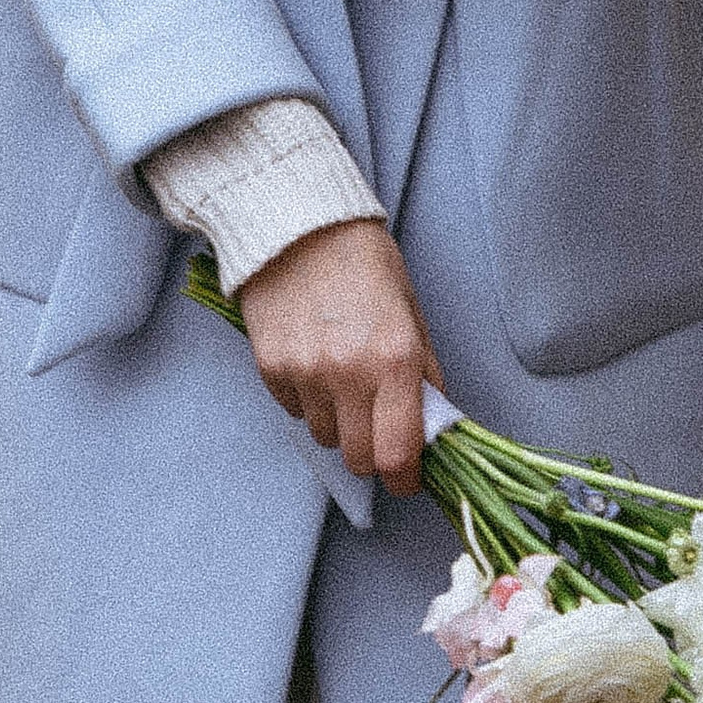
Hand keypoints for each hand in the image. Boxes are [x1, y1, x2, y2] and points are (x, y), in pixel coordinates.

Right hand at [237, 219, 441, 498]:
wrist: (298, 225)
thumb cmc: (364, 263)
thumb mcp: (411, 313)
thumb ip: (424, 373)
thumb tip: (433, 423)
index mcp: (396, 360)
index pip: (398, 454)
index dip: (405, 478)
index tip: (406, 478)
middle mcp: (349, 374)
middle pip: (359, 458)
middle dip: (372, 454)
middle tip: (377, 430)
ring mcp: (305, 373)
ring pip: (325, 437)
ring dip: (338, 423)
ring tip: (341, 381)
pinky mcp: (270, 367)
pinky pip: (294, 410)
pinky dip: (308, 399)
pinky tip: (313, 361)